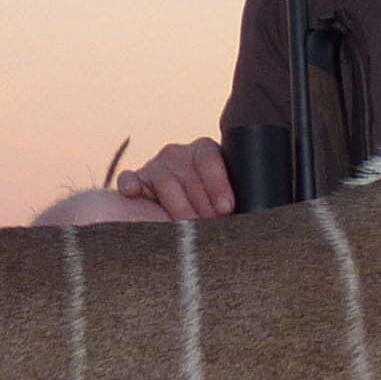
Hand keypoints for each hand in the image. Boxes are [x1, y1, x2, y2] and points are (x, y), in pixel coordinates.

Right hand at [117, 138, 236, 220]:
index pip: (209, 159)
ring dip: (179, 208)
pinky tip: (133, 194)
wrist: (183, 208)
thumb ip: (232, 199)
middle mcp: (178, 153)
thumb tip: (252, 214)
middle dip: (202, 206)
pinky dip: (129, 184)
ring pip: (165, 183)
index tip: (226, 208)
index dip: (218, 184)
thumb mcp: (225, 197)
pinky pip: (129, 178)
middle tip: (210, 228)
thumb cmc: (211, 206)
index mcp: (204, 150)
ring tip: (188, 228)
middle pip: (189, 177)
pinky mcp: (135, 180)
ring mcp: (155, 165)